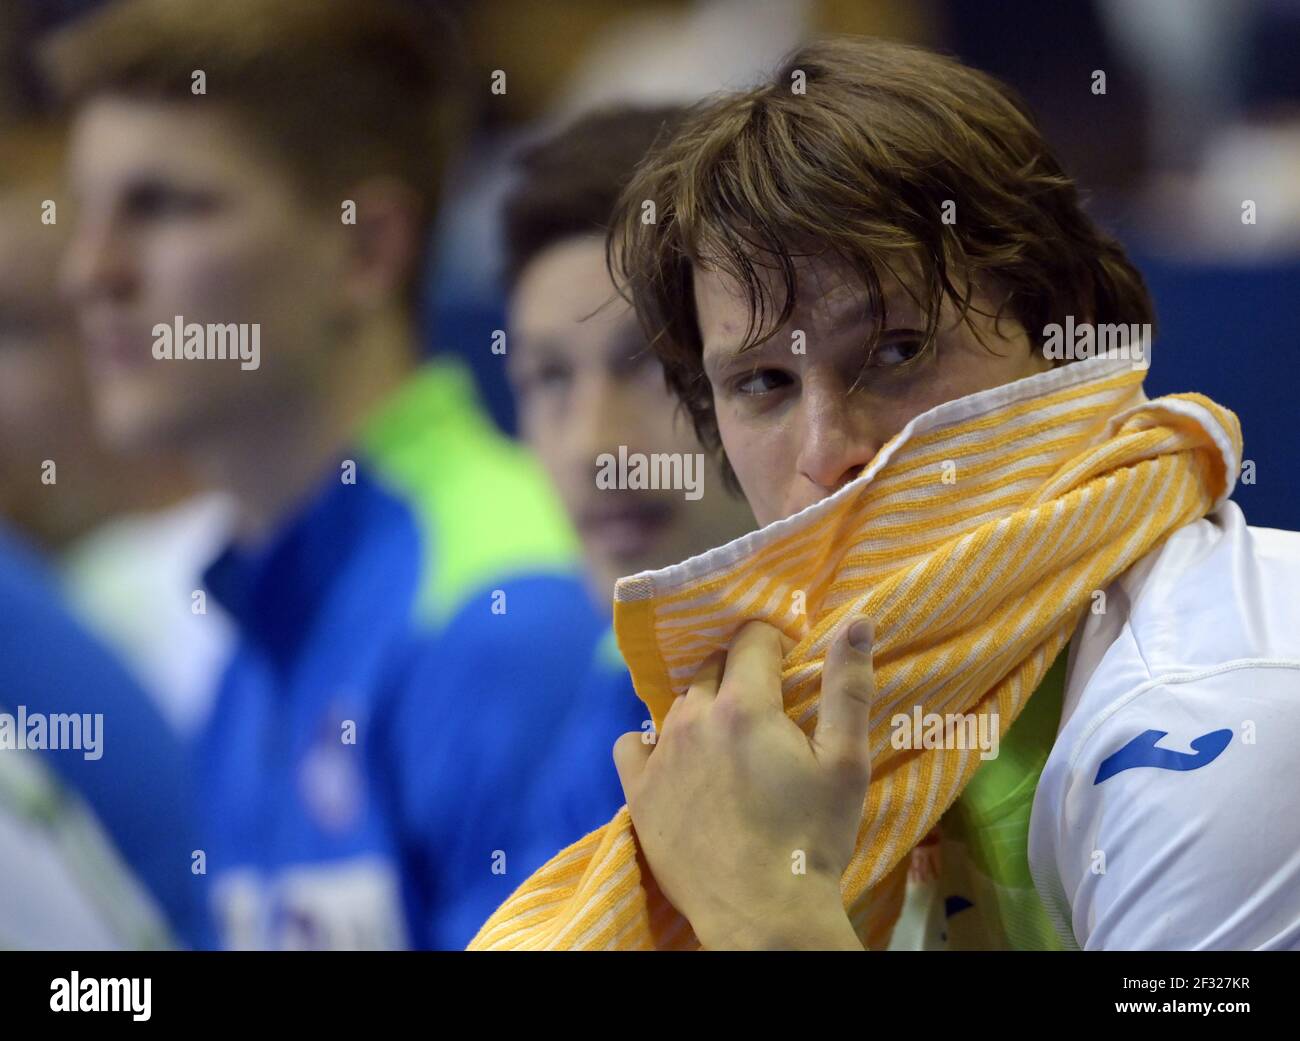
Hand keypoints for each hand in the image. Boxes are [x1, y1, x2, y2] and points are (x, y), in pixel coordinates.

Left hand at [613, 616, 875, 949]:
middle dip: (739, 672)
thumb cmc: (811, 837)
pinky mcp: (638, 792)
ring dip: (702, 707)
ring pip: (677, 705)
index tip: (789, 662)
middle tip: (765, 705)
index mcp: (744, 704)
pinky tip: (676, 760)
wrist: (762, 914)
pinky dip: (652, 742)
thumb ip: (848, 686)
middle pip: (711, 666)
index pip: (752, 639)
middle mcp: (692, 718)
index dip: (774, 642)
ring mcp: (660, 755)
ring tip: (728, 739)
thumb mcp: (846, 761)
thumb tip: (858, 622)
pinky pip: (632, 743)